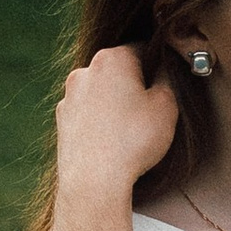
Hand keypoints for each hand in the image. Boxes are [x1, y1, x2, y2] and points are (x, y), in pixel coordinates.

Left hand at [55, 44, 181, 204]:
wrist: (94, 181)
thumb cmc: (133, 140)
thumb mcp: (166, 105)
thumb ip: (168, 78)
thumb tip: (164, 68)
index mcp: (112, 59)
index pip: (142, 49)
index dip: (158, 65)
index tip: (165, 84)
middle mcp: (85, 71)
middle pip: (118, 69)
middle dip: (134, 84)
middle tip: (150, 110)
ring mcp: (70, 96)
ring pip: (100, 91)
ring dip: (114, 102)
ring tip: (130, 129)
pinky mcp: (62, 119)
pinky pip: (86, 111)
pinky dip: (98, 119)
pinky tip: (111, 139)